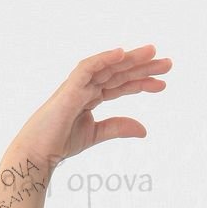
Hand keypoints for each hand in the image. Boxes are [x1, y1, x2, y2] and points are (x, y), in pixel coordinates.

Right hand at [10, 44, 171, 171]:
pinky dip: (103, 59)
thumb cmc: (59, 143)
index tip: (163, 84)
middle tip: (168, 63)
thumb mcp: (95, 134)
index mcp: (91, 96)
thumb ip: (118, 128)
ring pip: (108, 67)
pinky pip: (87, 68)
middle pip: (119, 72)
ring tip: (153, 53)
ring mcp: (77, 85)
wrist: (38, 154)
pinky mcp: (69, 89)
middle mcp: (85, 86)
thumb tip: (144, 129)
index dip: (142, 83)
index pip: (121, 85)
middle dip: (143, 67)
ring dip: (130, 59)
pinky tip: (121, 53)